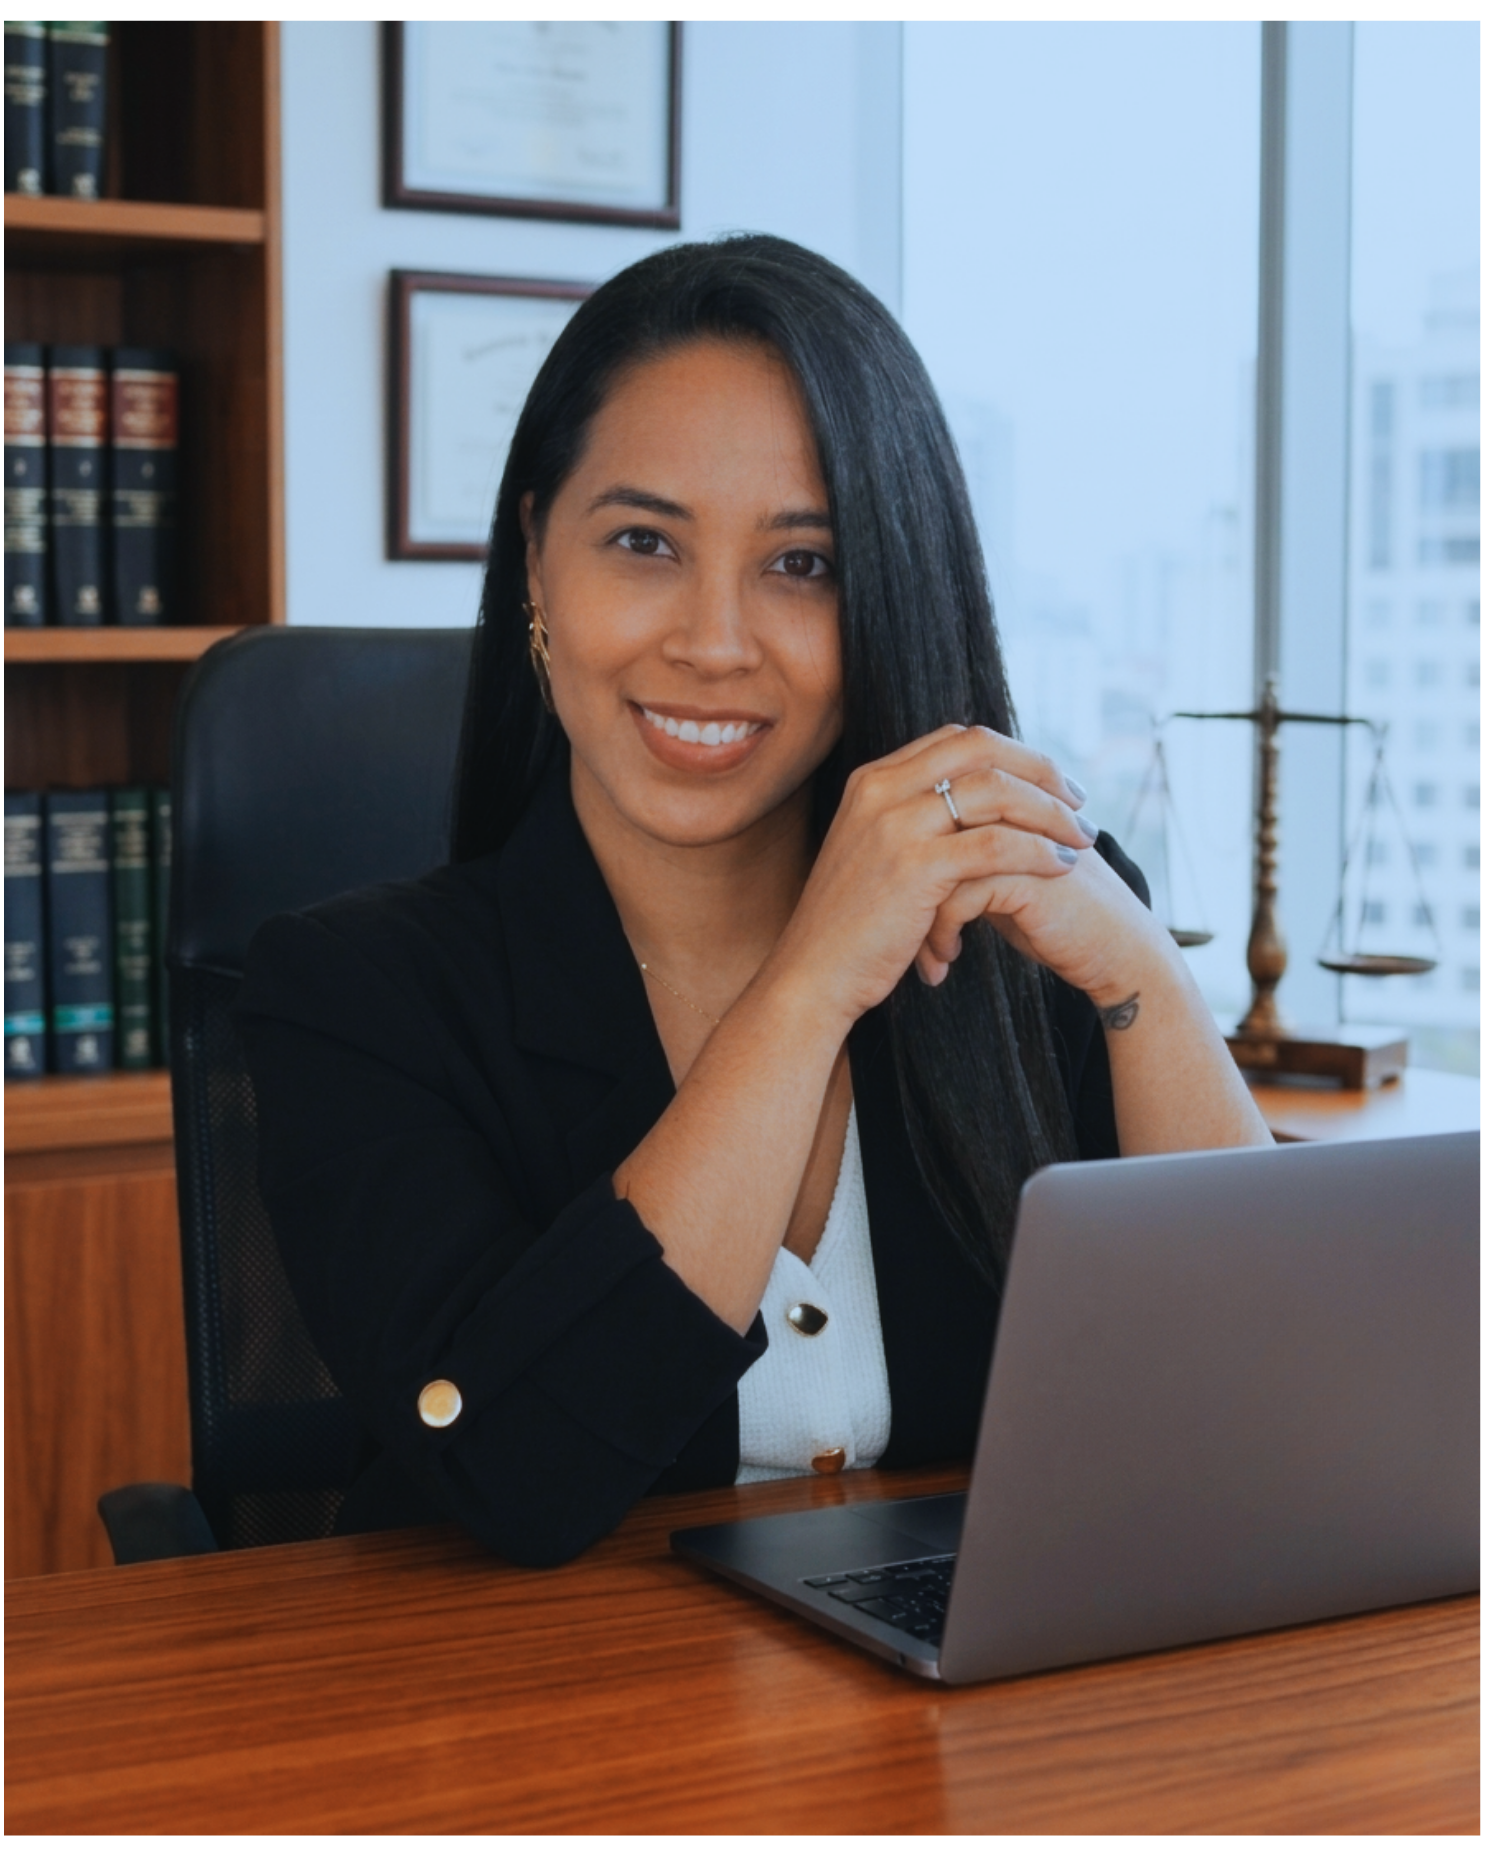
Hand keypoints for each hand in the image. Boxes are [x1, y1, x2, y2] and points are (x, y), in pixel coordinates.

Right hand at [770, 724, 1126, 1029]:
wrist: (812, 976)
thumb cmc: (851, 927)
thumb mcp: (874, 855)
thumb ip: (913, 822)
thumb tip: (973, 808)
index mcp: (871, 780)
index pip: (957, 739)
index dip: (1012, 754)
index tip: (1048, 783)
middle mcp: (880, 789)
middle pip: (981, 748)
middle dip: (1040, 769)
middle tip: (1078, 803)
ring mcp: (895, 825)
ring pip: (996, 790)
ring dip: (1050, 812)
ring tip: (1080, 840)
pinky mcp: (915, 867)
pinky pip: (996, 843)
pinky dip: (1038, 851)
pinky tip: (1061, 868)